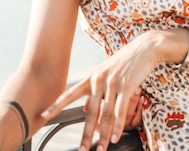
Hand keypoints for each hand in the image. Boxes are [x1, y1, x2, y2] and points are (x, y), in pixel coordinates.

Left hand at [41, 33, 159, 150]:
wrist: (146, 47)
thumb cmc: (127, 60)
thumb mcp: (108, 71)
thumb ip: (96, 90)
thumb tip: (86, 109)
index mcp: (92, 77)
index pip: (70, 94)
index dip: (56, 106)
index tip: (43, 116)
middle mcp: (100, 80)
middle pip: (90, 113)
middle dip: (86, 134)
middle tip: (82, 149)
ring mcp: (113, 83)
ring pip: (106, 115)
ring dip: (103, 135)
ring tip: (101, 148)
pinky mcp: (127, 85)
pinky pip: (120, 111)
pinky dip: (118, 127)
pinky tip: (115, 137)